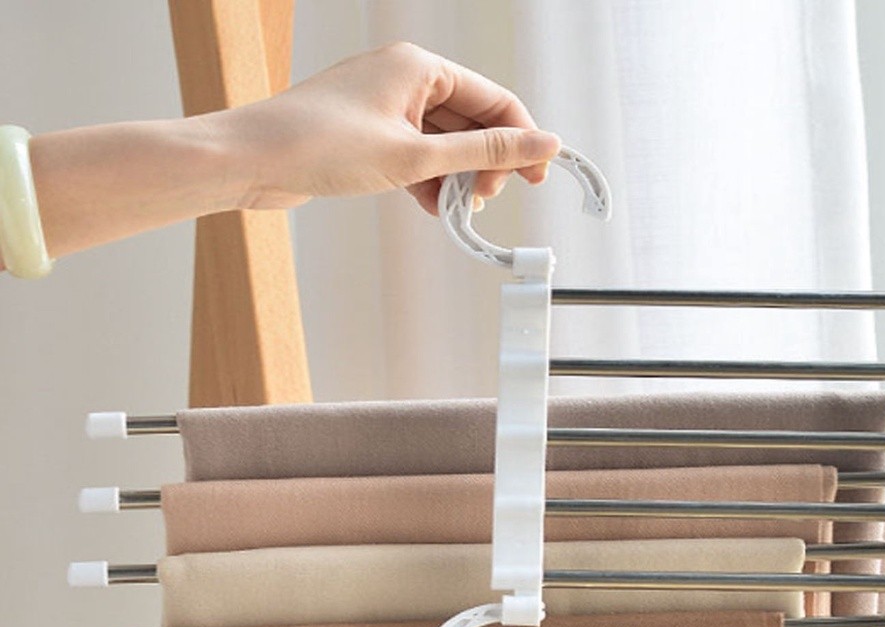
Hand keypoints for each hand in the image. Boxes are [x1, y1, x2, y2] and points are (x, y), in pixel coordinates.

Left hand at [211, 41, 561, 214]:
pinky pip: (416, 157)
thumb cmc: (319, 144)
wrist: (251, 161)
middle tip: (484, 200)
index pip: (493, 100)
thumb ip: (483, 153)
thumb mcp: (415, 155)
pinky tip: (431, 207)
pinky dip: (428, 183)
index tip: (537, 178)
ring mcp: (384, 108)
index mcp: (419, 67)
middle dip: (483, 165)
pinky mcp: (368, 136)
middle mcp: (404, 80)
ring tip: (455, 209)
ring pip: (442, 145)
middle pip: (469, 123)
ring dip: (455, 180)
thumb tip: (540, 144)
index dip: (520, 140)